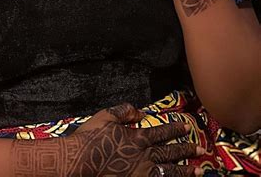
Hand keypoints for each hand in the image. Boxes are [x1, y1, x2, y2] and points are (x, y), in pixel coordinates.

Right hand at [10, 102, 203, 175]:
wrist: (80, 162)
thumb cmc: (90, 138)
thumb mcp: (105, 116)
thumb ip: (124, 111)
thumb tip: (140, 112)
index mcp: (136, 137)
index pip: (161, 132)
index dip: (174, 129)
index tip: (186, 126)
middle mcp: (143, 156)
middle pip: (169, 152)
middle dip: (187, 150)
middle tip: (201, 149)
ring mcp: (141, 173)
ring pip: (169, 171)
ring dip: (185, 171)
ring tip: (199, 171)